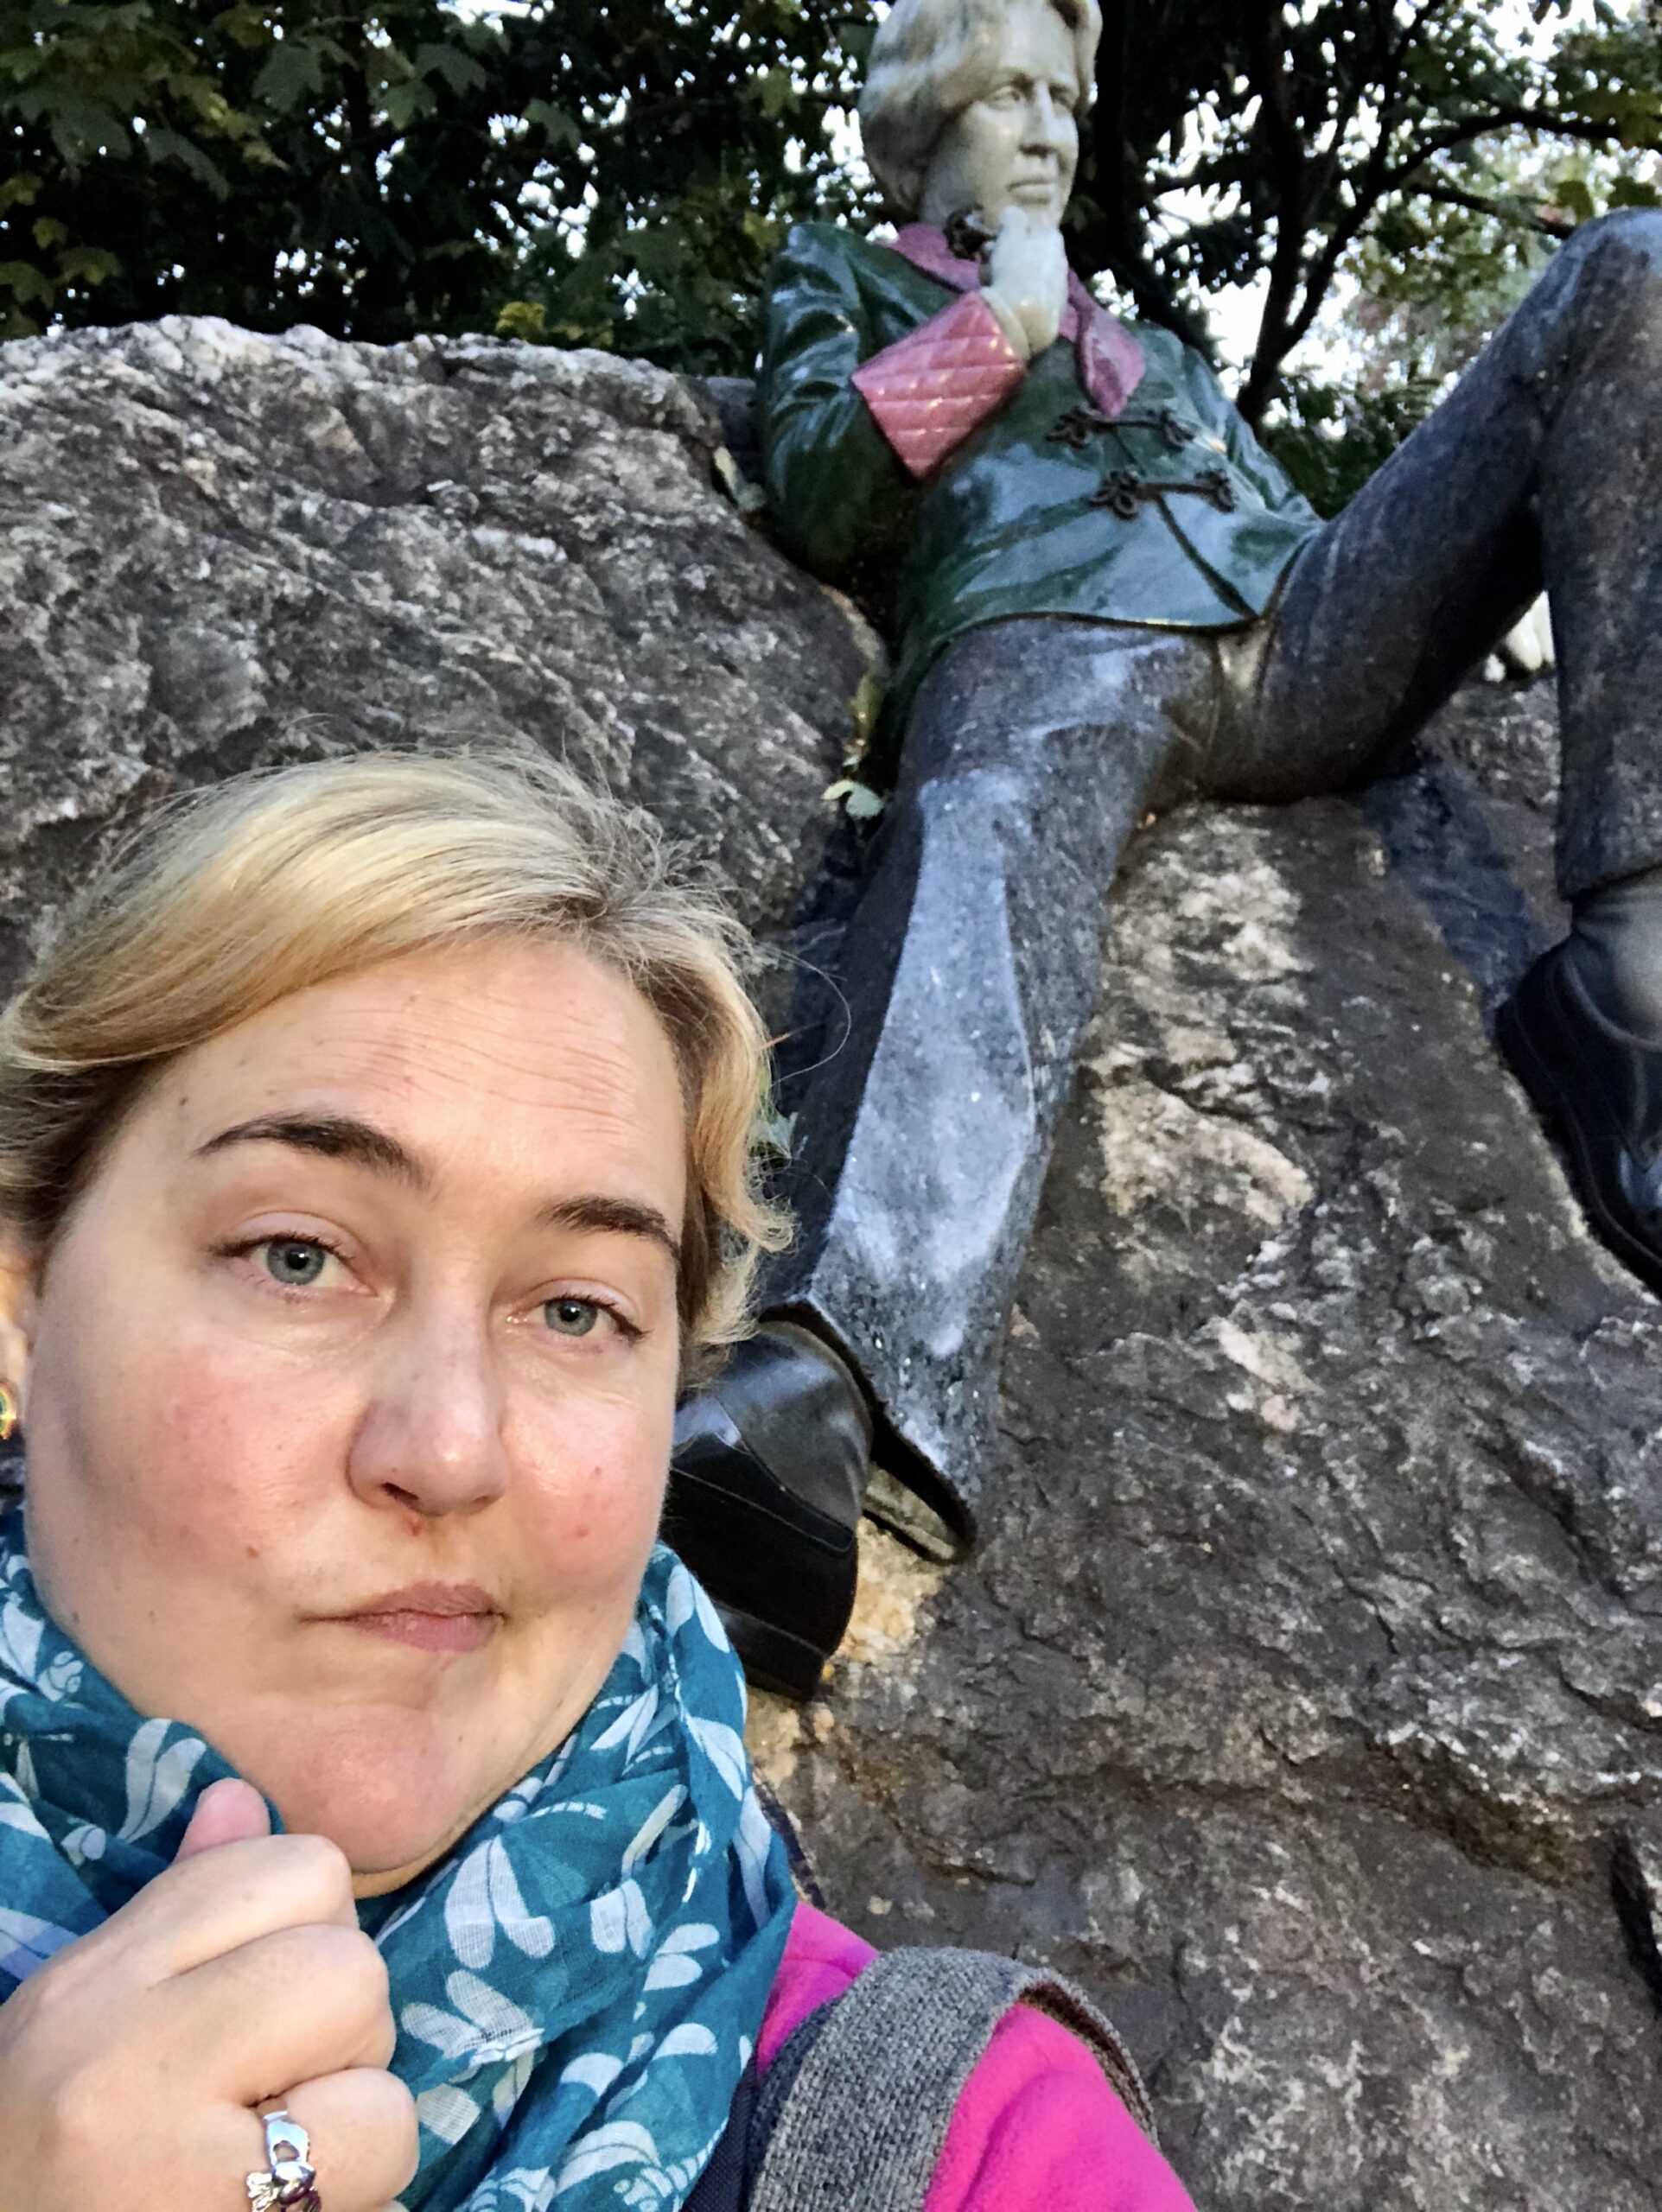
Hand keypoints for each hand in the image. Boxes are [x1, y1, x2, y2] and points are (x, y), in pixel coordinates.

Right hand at [0, 1779, 416, 2211]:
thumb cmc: (53, 2157)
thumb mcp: (89, 2017)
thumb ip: (182, 1908)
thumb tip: (244, 1798)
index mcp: (96, 1981)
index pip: (298, 1868)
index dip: (312, 1934)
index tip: (265, 2012)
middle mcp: (125, 2049)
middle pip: (349, 1958)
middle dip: (342, 2023)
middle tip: (276, 2094)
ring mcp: (175, 2148)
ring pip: (373, 2048)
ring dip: (356, 2102)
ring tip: (276, 2153)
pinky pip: (382, 2140)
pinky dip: (363, 2175)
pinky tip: (289, 2202)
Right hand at [983, 207, 1068, 357]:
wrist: (1024, 319)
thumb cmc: (1016, 269)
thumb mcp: (1010, 235)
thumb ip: (1012, 218)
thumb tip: (1013, 212)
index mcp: (1054, 239)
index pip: (1033, 227)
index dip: (1012, 233)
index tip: (995, 241)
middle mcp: (1062, 260)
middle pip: (1031, 253)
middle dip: (1009, 256)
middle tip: (988, 262)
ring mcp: (1060, 288)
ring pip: (1030, 276)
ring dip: (1011, 277)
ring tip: (991, 285)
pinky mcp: (1054, 312)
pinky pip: (1032, 298)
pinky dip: (1020, 298)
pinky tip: (1007, 304)